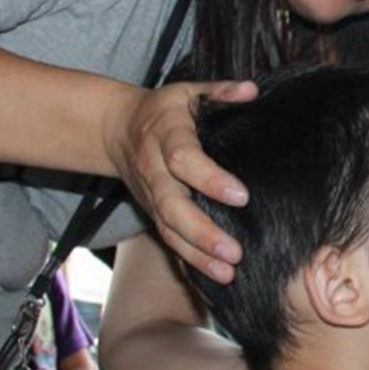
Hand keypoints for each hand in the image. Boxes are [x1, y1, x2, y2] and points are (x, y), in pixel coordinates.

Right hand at [108, 80, 257, 281]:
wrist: (116, 129)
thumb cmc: (164, 111)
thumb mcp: (188, 92)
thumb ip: (220, 92)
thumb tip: (252, 91)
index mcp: (165, 136)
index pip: (184, 160)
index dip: (210, 179)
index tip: (241, 195)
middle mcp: (154, 170)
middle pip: (172, 206)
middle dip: (202, 231)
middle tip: (234, 252)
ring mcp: (151, 196)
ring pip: (168, 230)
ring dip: (196, 255)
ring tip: (227, 273)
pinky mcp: (153, 213)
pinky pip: (168, 240)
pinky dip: (188, 262)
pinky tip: (214, 278)